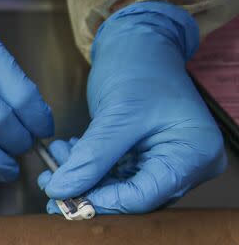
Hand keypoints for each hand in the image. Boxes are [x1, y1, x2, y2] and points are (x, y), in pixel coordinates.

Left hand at [41, 2, 225, 213]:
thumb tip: (60, 191)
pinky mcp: (145, 159)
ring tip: (55, 158)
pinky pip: (113, 175)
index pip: (144, 196)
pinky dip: (87, 167)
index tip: (63, 197)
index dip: (102, 200)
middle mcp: (187, 165)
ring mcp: (166, 163)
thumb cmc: (141, 68)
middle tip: (50, 182)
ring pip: (117, 188)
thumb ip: (90, 156)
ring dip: (81, 178)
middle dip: (87, 189)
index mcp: (194, 154)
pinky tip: (66, 153)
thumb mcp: (117, 113)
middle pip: (131, 197)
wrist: (140, 44)